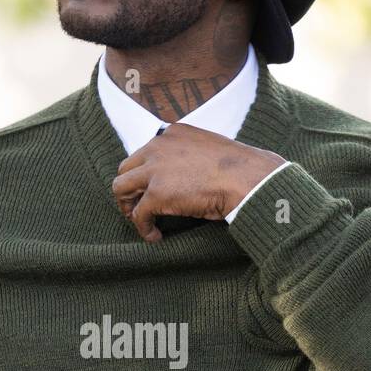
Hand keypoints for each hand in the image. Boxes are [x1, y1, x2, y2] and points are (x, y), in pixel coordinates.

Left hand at [110, 122, 286, 242]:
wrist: (249, 179)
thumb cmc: (239, 170)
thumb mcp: (209, 151)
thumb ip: (189, 156)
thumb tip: (185, 176)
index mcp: (172, 133)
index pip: (144, 153)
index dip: (144, 174)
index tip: (149, 189)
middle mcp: (158, 147)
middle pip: (126, 168)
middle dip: (129, 189)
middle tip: (137, 207)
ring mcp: (155, 170)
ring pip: (121, 188)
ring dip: (128, 206)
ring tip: (140, 221)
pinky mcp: (157, 194)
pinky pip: (138, 215)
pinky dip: (143, 228)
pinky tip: (155, 237)